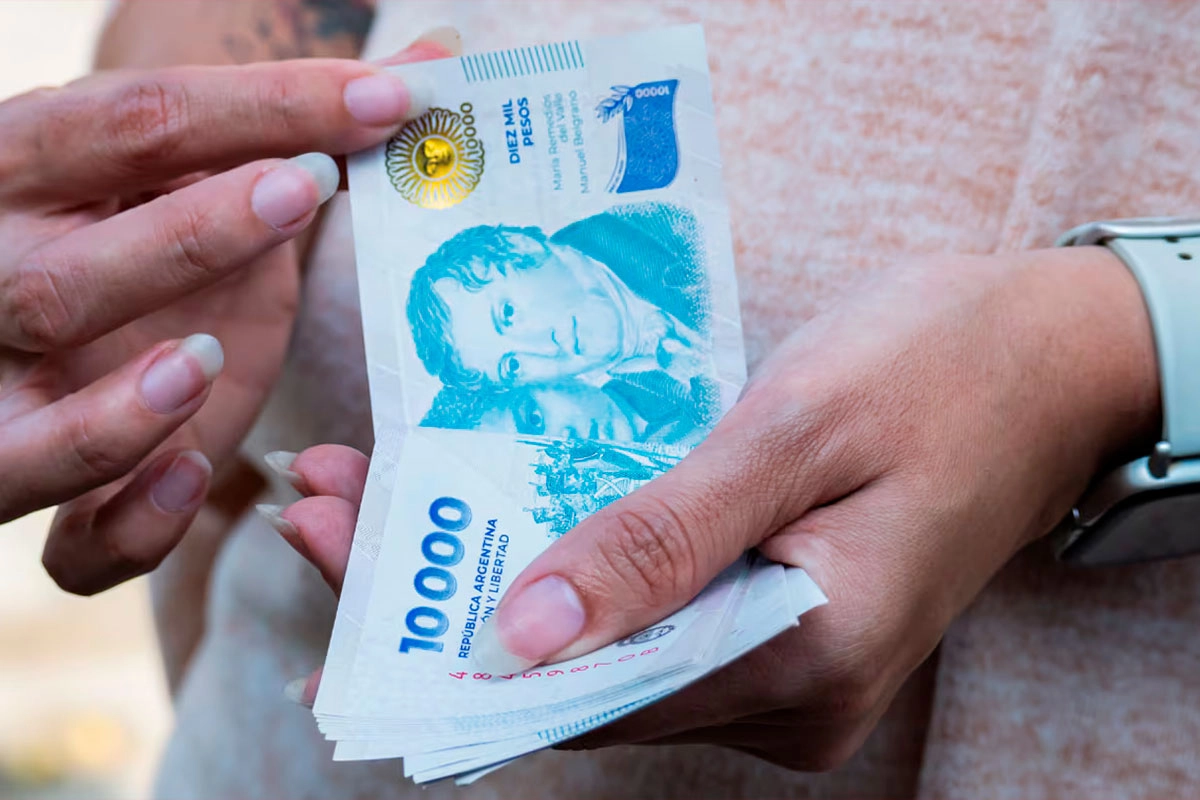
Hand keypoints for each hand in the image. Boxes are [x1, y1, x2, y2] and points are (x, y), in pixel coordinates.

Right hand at [0, 42, 443, 594]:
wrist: (96, 311)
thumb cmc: (162, 232)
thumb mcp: (215, 171)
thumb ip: (307, 123)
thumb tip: (451, 60)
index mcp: (34, 175)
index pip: (132, 127)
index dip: (261, 109)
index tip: (388, 100)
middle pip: (59, 284)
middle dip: (182, 242)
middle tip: (301, 190)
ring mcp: (11, 403)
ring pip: (30, 436)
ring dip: (121, 416)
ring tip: (205, 363)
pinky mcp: (52, 488)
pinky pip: (68, 549)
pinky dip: (129, 528)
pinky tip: (199, 476)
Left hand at [267, 246, 1159, 767]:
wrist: (1050, 356)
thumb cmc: (942, 369)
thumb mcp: (798, 432)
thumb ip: (665, 539)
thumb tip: (523, 635)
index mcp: (806, 661)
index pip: (592, 694)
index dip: (453, 646)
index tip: (341, 569)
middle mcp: (789, 694)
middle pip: (580, 679)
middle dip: (443, 605)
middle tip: (328, 516)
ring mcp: (782, 665)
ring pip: (602, 650)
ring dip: (487, 582)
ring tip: (373, 505)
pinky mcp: (773, 619)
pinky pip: (645, 615)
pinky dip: (557, 570)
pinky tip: (486, 513)